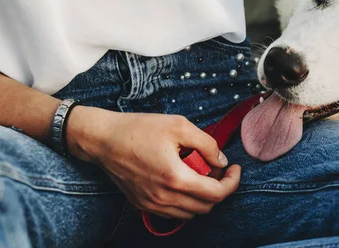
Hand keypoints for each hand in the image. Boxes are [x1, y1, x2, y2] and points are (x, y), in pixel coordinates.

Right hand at [66, 107, 240, 219]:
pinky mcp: (142, 204)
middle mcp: (164, 198)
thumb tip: (221, 160)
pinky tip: (182, 181)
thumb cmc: (140, 128)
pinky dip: (185, 202)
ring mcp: (152, 204)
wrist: (103, 139)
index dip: (232, 182)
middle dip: (218, 188)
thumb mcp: (179, 125)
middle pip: (206, 207)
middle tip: (216, 168)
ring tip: (199, 173)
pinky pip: (173, 213)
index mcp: (176, 178)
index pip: (216, 194)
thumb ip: (207, 143)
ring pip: (190, 213)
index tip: (235, 168)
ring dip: (202, 197)